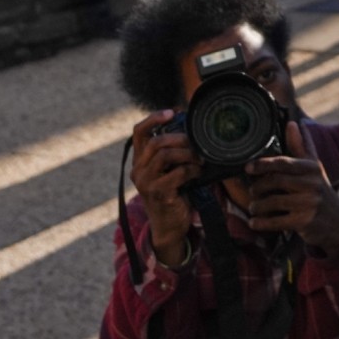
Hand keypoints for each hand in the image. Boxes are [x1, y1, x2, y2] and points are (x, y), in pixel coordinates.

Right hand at [130, 110, 200, 265]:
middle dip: (180, 138)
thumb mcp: (169, 171)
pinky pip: (177, 173)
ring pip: (165, 155)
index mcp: (140, 161)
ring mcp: (146, 182)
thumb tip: (193, 131)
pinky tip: (198, 173)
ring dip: (188, 154)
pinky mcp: (158, 193)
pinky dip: (192, 170)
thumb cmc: (173, 194)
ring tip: (200, 160)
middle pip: (155, 142)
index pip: (138, 133)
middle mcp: (138, 170)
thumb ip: (173, 154)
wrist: (169, 226)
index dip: (153, 118)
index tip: (172, 112)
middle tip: (196, 143)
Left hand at [244, 121, 338, 252]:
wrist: (338, 220)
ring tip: (254, 207)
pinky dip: (262, 223)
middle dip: (258, 187)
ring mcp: (309, 204)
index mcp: (312, 168)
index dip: (263, 164)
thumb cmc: (320, 189)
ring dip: (257, 206)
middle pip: (276, 182)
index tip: (248, 167)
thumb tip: (291, 124)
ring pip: (273, 202)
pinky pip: (276, 222)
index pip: (284, 163)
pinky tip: (255, 222)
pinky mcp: (304, 222)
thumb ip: (300, 147)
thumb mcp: (313, 168)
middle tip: (252, 191)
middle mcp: (312, 184)